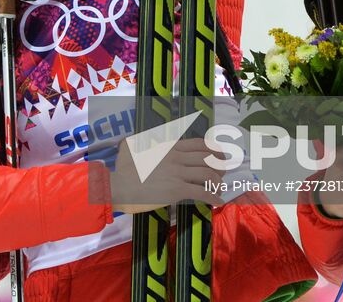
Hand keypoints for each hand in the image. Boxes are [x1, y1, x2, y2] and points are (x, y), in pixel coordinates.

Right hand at [111, 136, 225, 214]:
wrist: (119, 186)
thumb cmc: (124, 170)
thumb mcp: (133, 148)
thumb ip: (138, 143)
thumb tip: (131, 140)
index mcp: (170, 148)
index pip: (200, 144)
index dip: (214, 149)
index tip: (220, 155)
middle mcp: (177, 158)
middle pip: (208, 158)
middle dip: (220, 166)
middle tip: (222, 174)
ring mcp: (178, 173)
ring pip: (209, 174)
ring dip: (218, 182)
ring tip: (219, 189)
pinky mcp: (178, 190)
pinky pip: (202, 192)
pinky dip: (213, 197)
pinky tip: (216, 201)